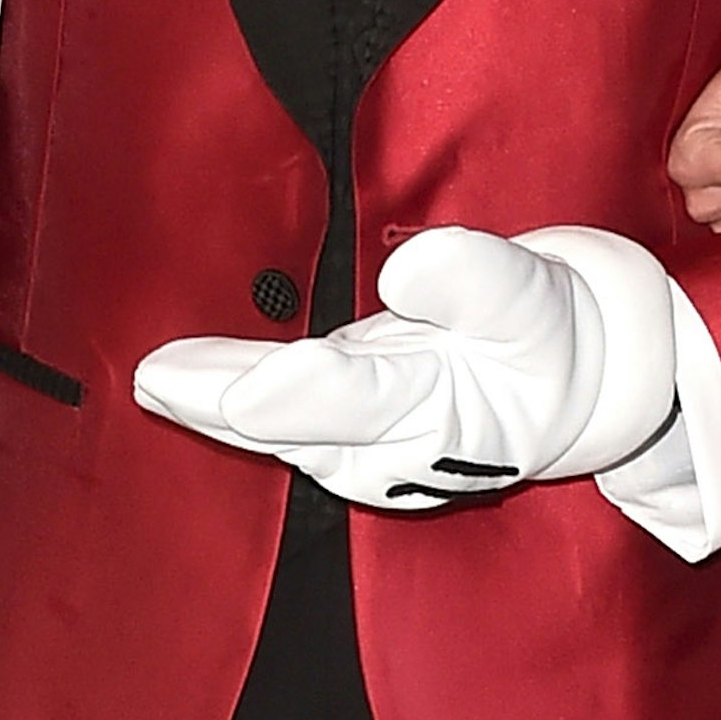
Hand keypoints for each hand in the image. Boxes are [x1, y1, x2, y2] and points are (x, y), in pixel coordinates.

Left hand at [134, 226, 678, 513]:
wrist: (566, 390)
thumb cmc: (542, 338)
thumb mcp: (533, 301)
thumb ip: (476, 282)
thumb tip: (407, 267)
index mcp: (446, 410)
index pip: (369, 398)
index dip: (309, 392)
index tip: (257, 388)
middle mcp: (395, 446)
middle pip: (302, 424)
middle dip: (229, 402)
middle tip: (160, 379)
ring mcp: (367, 452)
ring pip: (281, 432)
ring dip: (212, 408)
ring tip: (154, 380)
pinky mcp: (348, 440)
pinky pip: (280, 429)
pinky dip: (227, 410)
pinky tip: (179, 390)